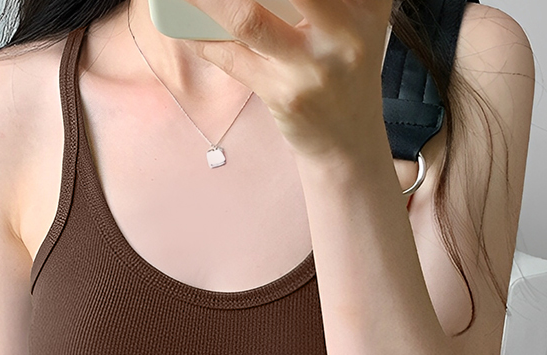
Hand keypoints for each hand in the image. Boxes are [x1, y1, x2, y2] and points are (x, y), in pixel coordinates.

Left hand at [179, 0, 393, 161]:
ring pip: (248, 18)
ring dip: (208, 1)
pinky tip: (190, 31)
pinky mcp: (285, 95)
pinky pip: (232, 58)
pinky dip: (205, 41)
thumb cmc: (340, 70)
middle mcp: (347, 30)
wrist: (346, 140)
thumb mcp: (352, 23)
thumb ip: (322, 0)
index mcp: (366, 2)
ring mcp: (313, 66)